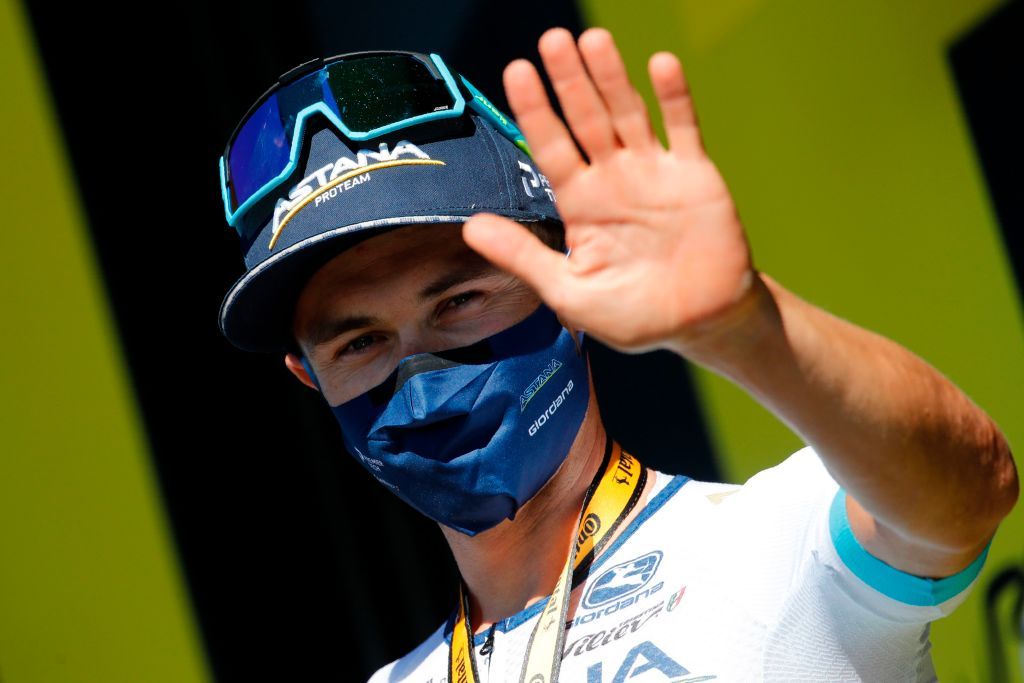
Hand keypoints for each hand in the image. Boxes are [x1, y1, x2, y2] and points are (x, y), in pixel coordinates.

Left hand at [462, 26, 759, 355]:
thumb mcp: (569, 291)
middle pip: (586, 118)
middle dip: (569, 80)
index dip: (535, 110)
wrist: (700, 324)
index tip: (517, 72)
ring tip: (592, 38)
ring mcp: (654, 172)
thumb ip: (523, 256)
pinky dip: (673, 97)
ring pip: (628, 113)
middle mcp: (613, 179)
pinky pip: (682, 128)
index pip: (551, 146)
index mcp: (581, 203)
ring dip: (612, 76)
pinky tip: (660, 64)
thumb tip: (469, 228)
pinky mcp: (695, 175)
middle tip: (552, 40)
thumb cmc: (634, 315)